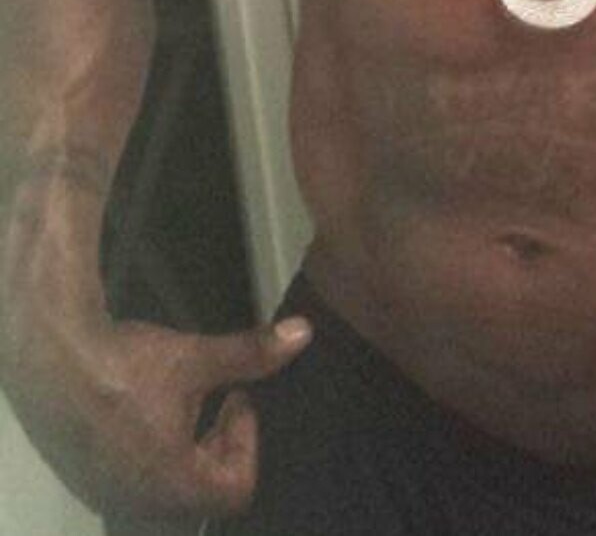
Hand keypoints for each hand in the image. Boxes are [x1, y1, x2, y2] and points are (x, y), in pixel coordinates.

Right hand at [2, 290, 312, 521]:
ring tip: (182, 399)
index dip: (246, 439)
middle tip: (216, 396)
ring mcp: (114, 495)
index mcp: (175, 485)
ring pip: (171, 486)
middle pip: (205, 491)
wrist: (51, 360)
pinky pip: (139, 479)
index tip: (235, 396)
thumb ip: (251, 355)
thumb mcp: (196, 358)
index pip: (238, 488)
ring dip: (188, 447)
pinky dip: (155, 450)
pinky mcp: (92, 479)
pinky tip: (146, 406)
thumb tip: (303, 333)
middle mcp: (144, 502)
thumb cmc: (127, 366)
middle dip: (219, 443)